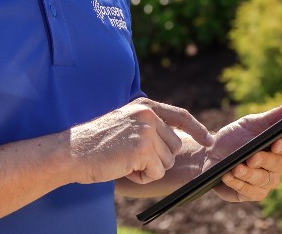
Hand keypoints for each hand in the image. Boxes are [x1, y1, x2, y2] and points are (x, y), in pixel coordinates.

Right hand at [66, 98, 213, 185]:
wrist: (71, 151)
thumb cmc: (95, 142)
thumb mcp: (125, 122)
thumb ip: (149, 124)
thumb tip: (175, 139)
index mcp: (145, 106)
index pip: (180, 115)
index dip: (197, 129)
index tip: (210, 140)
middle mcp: (149, 115)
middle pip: (174, 145)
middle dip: (157, 158)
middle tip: (131, 158)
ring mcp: (147, 131)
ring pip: (167, 160)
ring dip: (149, 168)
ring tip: (125, 161)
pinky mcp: (143, 149)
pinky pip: (157, 171)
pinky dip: (143, 176)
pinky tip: (124, 168)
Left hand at [208, 101, 281, 201]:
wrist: (211, 155)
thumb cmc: (234, 138)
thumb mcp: (250, 124)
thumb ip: (272, 117)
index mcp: (281, 145)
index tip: (276, 143)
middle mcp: (278, 165)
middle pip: (281, 165)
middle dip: (265, 161)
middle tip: (251, 158)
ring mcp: (268, 181)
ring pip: (266, 180)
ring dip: (249, 174)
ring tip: (235, 168)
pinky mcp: (254, 194)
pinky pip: (253, 193)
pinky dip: (239, 184)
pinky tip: (228, 176)